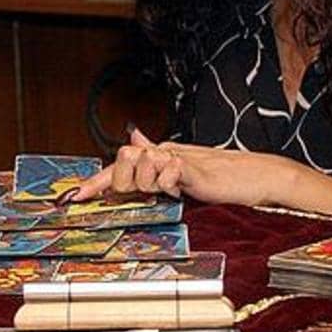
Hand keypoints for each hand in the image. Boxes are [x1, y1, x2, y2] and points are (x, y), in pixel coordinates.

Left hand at [72, 130, 308, 208]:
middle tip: (148, 192)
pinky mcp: (194, 169)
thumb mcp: (181, 171)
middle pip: (122, 162)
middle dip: (124, 183)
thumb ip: (156, 156)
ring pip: (141, 165)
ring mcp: (178, 159)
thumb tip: (133, 134)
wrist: (258, 177)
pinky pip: (168, 172)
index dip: (95, 181)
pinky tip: (180, 189)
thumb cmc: (222, 179)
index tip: (73, 197)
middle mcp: (164, 153)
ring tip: (171, 189)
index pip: (118, 166)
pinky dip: (169, 183)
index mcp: (158, 156)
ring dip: (150, 184)